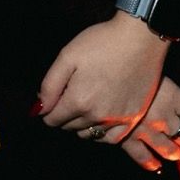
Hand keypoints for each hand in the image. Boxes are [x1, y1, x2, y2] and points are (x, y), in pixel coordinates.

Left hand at [37, 11, 167, 143]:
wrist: (140, 39)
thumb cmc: (101, 42)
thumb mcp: (68, 56)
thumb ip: (50, 85)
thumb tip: (39, 109)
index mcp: (78, 101)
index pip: (52, 120)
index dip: (48, 109)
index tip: (52, 98)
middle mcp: (97, 116)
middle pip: (69, 127)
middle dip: (64, 115)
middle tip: (70, 96)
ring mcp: (117, 120)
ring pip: (89, 134)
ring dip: (81, 124)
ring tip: (84, 105)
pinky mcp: (133, 119)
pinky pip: (111, 139)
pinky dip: (101, 134)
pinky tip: (100, 121)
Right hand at [115, 76, 179, 173]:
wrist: (106, 76)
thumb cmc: (132, 62)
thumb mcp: (158, 68)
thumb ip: (172, 85)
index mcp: (174, 97)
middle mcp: (164, 117)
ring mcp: (146, 129)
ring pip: (166, 147)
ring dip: (176, 153)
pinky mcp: (128, 136)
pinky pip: (141, 155)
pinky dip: (148, 162)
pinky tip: (154, 167)